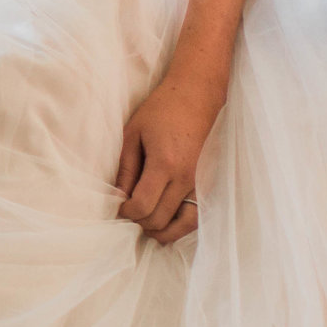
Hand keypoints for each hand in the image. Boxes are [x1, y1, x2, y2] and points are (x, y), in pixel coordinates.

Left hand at [115, 73, 222, 246]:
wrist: (197, 96)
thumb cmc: (161, 110)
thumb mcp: (133, 134)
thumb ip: (125, 169)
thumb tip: (117, 197)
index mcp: (164, 164)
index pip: (142, 206)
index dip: (125, 212)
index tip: (118, 205)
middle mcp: (186, 178)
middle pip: (160, 219)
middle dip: (140, 222)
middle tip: (129, 212)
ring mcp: (202, 182)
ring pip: (184, 225)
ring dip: (163, 231)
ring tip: (147, 224)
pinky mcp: (209, 182)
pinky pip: (198, 216)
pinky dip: (181, 225)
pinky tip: (167, 220)